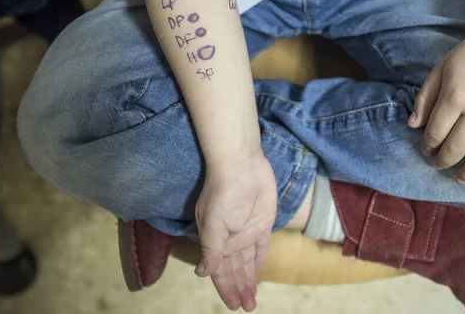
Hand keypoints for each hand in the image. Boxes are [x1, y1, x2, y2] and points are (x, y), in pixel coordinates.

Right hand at [195, 150, 276, 311]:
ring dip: (249, 280)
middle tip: (246, 308)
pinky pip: (261, 247)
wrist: (242, 165)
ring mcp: (247, 231)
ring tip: (252, 299)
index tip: (233, 306)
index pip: (220, 272)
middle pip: (235, 271)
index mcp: (216, 242)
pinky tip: (258, 272)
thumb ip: (210, 251)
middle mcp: (231, 240)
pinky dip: (258, 260)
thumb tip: (201, 273)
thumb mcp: (213, 225)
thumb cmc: (224, 193)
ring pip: (247, 262)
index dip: (226, 289)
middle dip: (239, 289)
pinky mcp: (263, 223)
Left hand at [408, 9, 464, 182]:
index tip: (426, 150)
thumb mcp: (441, 69)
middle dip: (443, 161)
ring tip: (461, 178)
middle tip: (439, 164)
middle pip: (457, 149)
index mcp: (457, 96)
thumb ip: (425, 98)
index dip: (428, 146)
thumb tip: (413, 126)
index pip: (436, 133)